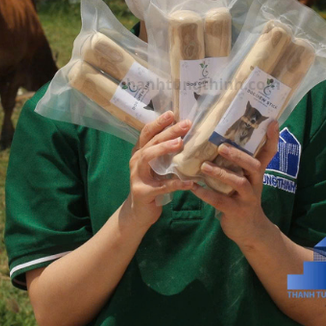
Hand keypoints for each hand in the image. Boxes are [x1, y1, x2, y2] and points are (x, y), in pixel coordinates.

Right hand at [125, 111, 193, 227]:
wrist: (139, 212)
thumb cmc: (152, 185)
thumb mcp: (156, 167)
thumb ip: (165, 153)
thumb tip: (187, 137)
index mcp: (140, 152)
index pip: (147, 132)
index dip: (159, 122)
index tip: (172, 113)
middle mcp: (136, 161)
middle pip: (151, 142)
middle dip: (168, 132)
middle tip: (185, 125)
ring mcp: (137, 176)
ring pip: (148, 157)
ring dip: (164, 148)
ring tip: (180, 143)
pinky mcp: (143, 192)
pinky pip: (161, 186)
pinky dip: (176, 183)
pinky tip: (189, 183)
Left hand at [189, 121, 280, 247]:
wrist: (250, 231)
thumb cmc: (243, 198)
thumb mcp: (246, 179)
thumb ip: (238, 163)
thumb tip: (219, 138)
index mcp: (257, 173)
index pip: (269, 153)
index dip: (272, 138)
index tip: (272, 122)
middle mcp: (256, 183)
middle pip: (254, 166)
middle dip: (239, 156)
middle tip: (221, 146)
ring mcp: (247, 199)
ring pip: (239, 183)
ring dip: (221, 173)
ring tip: (204, 166)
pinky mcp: (236, 212)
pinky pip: (220, 202)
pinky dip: (206, 194)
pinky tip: (193, 187)